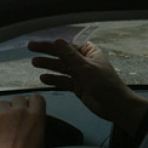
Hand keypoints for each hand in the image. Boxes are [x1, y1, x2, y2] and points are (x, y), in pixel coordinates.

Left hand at [0, 94, 46, 147]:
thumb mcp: (39, 143)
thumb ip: (36, 127)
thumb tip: (32, 124)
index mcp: (36, 117)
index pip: (37, 98)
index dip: (32, 103)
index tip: (28, 107)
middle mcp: (20, 112)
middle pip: (18, 99)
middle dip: (16, 107)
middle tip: (14, 119)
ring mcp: (3, 114)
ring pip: (3, 102)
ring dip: (2, 110)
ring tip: (1, 124)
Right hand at [29, 39, 147, 135]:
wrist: (116, 107)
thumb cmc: (106, 84)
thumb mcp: (86, 68)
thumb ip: (70, 55)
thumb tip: (57, 41)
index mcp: (89, 52)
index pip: (68, 43)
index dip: (53, 41)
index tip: (39, 40)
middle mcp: (83, 61)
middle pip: (62, 54)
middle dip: (47, 51)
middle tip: (31, 48)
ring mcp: (80, 74)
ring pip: (61, 67)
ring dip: (48, 64)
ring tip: (34, 62)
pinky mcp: (77, 86)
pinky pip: (62, 81)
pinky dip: (53, 79)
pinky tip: (43, 78)